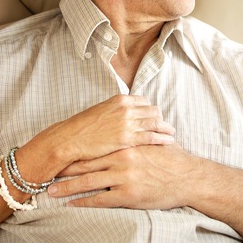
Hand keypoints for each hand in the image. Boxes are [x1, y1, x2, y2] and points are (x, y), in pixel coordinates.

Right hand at [34, 95, 175, 164]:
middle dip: (160, 119)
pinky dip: (163, 139)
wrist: (70, 139)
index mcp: (120, 100)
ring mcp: (128, 123)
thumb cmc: (82, 128)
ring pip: (156, 123)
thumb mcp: (100, 112)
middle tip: (165, 127)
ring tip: (171, 134)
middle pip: (153, 111)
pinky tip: (169, 142)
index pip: (144, 101)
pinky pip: (152, 137)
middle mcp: (126, 109)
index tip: (154, 117)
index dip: (151, 110)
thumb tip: (123, 116)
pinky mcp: (128, 139)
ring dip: (166, 128)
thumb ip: (115, 111)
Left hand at [48, 144, 196, 209]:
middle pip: (85, 164)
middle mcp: (120, 159)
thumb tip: (124, 128)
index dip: (74, 152)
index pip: (93, 148)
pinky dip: (83, 202)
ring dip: (66, 188)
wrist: (187, 177)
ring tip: (50, 191)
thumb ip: (135, 136)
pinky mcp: (127, 194)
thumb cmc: (170, 159)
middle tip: (46, 173)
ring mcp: (123, 177)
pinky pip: (100, 199)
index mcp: (124, 145)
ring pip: (87, 182)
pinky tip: (71, 204)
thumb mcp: (151, 141)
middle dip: (63, 169)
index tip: (58, 155)